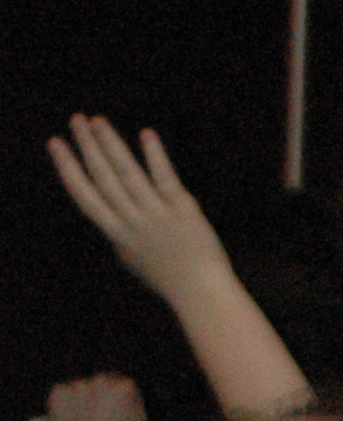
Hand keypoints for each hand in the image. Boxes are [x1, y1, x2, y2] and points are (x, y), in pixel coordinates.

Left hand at [42, 374, 163, 420]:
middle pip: (109, 385)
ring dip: (90, 401)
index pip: (133, 390)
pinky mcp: (57, 392)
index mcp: (126, 388)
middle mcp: (101, 380)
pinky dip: (72, 404)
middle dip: (110, 399)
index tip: (129, 420)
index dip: (132, 405)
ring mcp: (77, 385)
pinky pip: (68, 395)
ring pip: (88, 390)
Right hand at [48, 117, 237, 308]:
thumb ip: (120, 238)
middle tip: (75, 120)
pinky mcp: (184, 212)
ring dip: (111, 145)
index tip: (56, 144)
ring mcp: (158, 216)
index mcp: (117, 234)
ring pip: (128, 175)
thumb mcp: (135, 261)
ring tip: (98, 121)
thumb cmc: (171, 279)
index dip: (68, 168)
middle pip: (103, 179)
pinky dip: (155, 157)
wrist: (204, 296)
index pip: (85, 196)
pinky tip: (146, 135)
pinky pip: (165, 180)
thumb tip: (110, 221)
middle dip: (87, 147)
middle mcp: (133, 223)